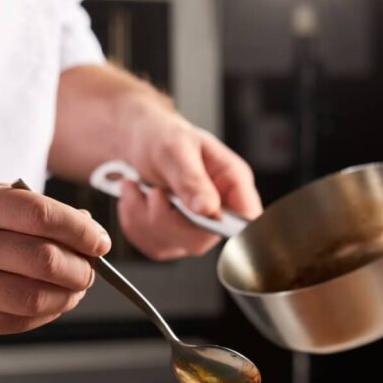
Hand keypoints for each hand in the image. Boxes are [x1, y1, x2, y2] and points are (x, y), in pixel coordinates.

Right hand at [0, 180, 110, 338]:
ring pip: (34, 297)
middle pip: (43, 260)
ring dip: (68, 296)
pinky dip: (46, 313)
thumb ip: (31, 210)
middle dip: (80, 268)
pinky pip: (17, 321)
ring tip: (75, 289)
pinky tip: (51, 302)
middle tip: (89, 270)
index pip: (41, 215)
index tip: (100, 242)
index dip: (80, 231)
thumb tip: (86, 230)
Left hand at [118, 108, 262, 259]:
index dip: (230, 228)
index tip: (197, 216)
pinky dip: (134, 222)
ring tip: (137, 187)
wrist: (136, 142)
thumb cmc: (162, 137)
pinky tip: (135, 198)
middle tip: (153, 192)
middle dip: (167, 219)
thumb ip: (192, 179)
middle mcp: (218, 211)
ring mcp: (194, 228)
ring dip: (143, 217)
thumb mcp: (176, 149)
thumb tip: (209, 209)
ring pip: (173, 244)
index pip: (248, 219)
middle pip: (202, 240)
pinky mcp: (171, 239)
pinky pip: (152, 245)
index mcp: (232, 183)